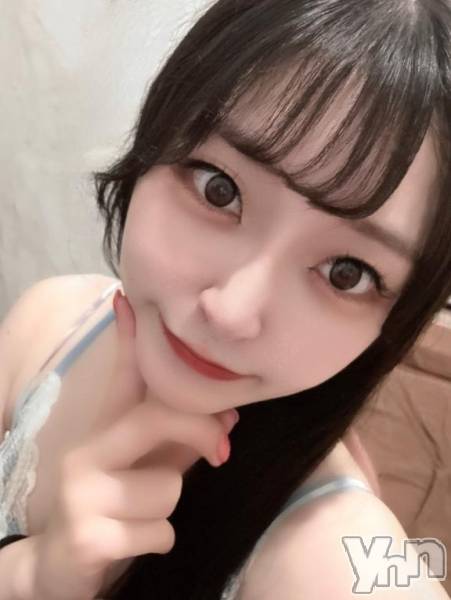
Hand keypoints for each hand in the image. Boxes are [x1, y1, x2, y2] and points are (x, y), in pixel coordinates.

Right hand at [30, 290, 238, 599]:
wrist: (59, 569)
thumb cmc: (117, 509)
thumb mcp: (150, 469)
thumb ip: (183, 441)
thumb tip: (231, 414)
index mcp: (102, 430)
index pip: (122, 378)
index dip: (128, 339)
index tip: (127, 300)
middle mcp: (85, 451)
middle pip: (156, 417)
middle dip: (199, 432)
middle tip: (223, 453)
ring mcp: (81, 491)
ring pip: (168, 487)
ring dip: (167, 510)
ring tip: (140, 519)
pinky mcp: (87, 535)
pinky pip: (160, 532)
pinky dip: (159, 542)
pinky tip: (132, 544)